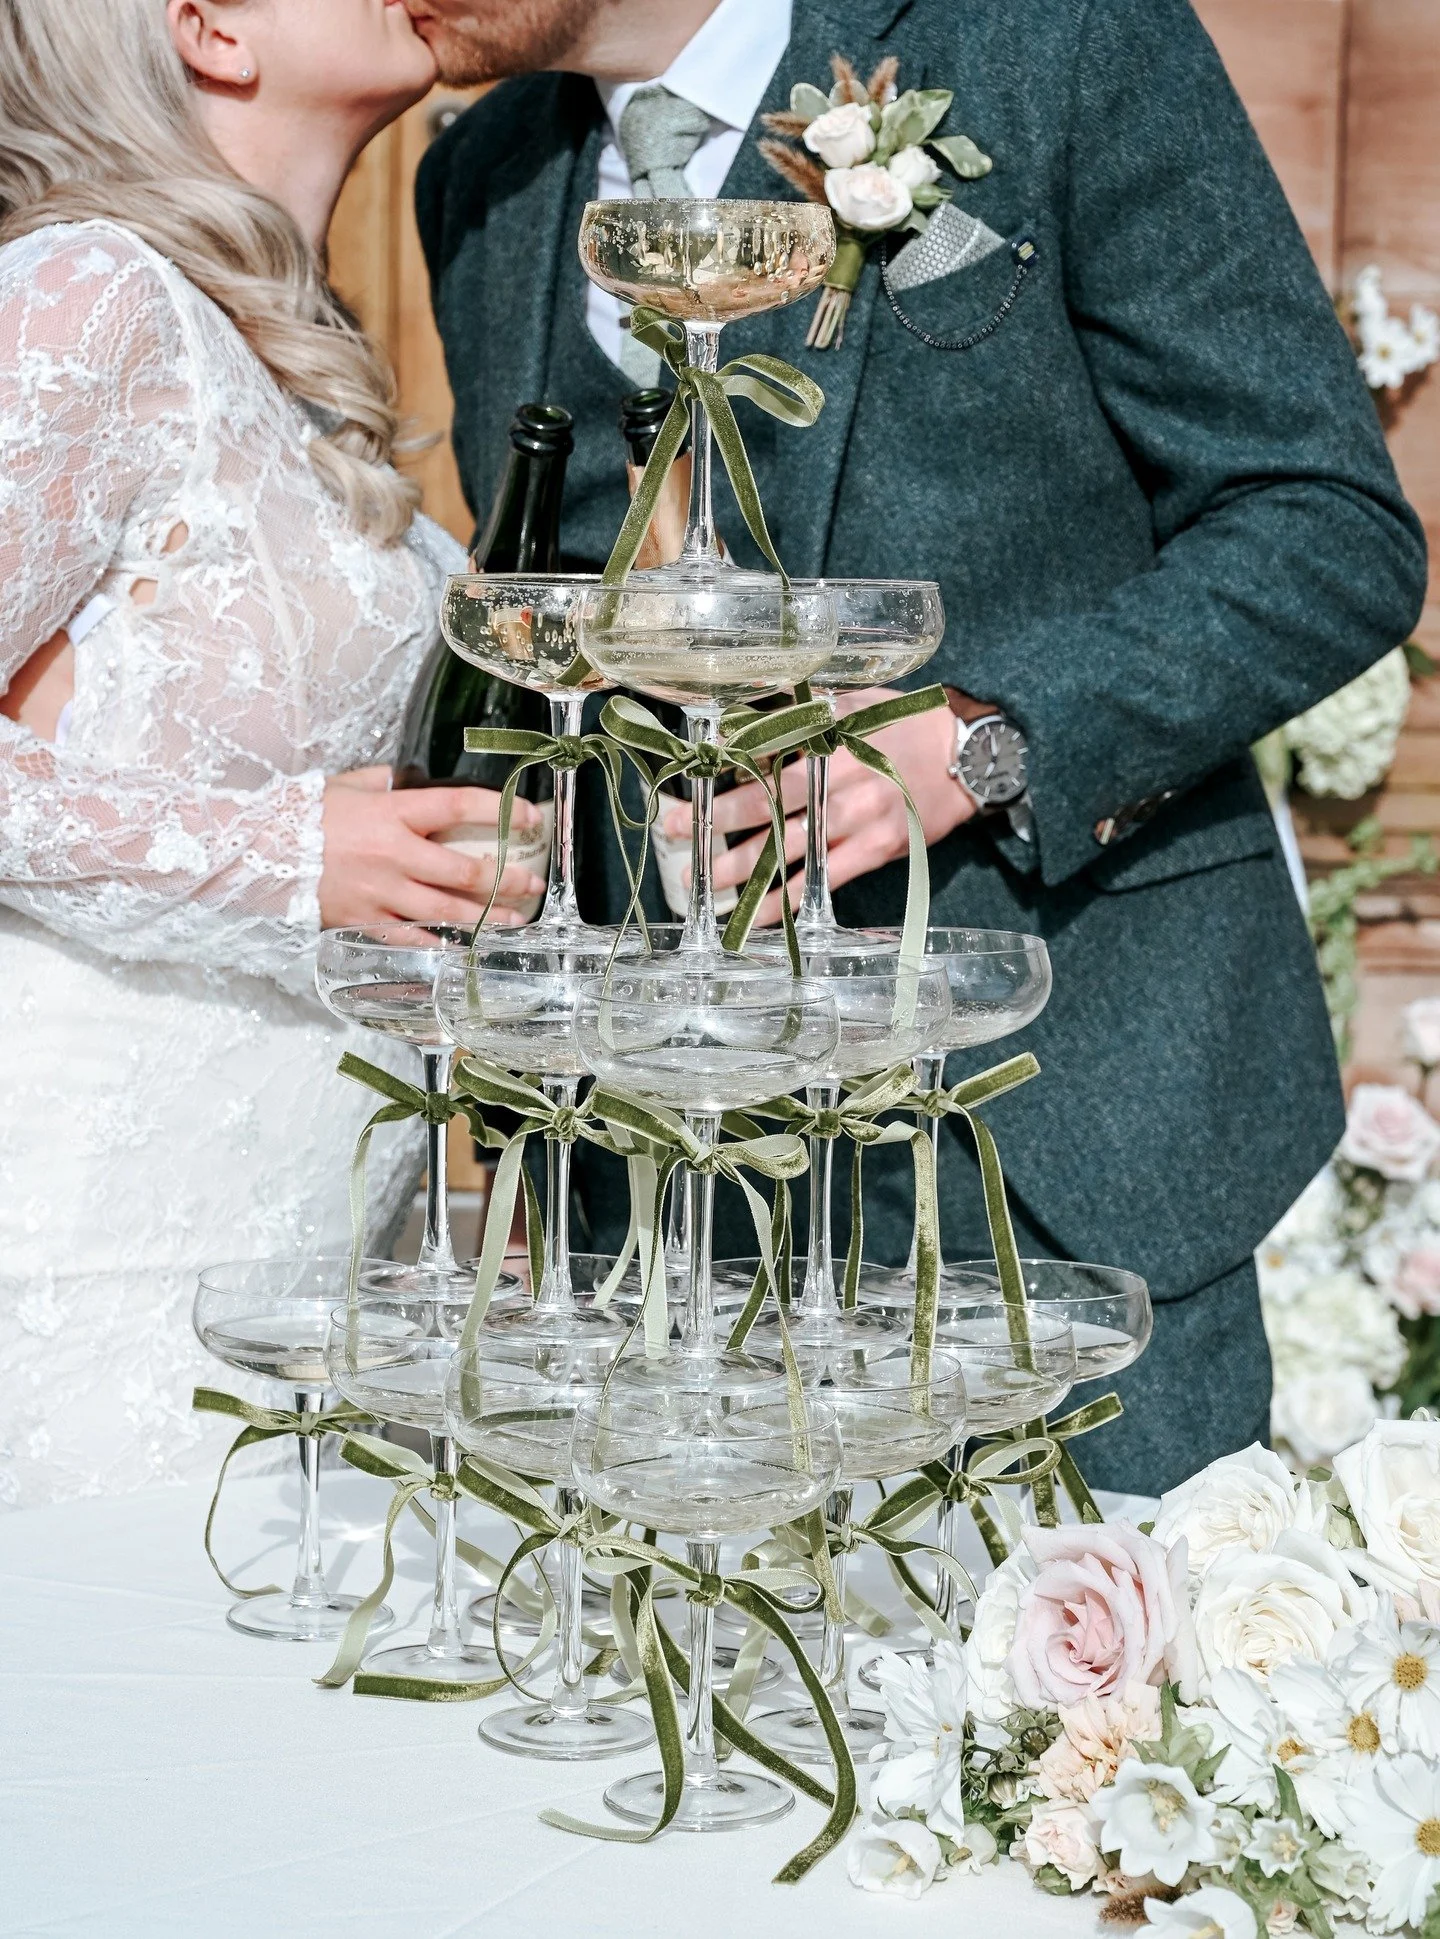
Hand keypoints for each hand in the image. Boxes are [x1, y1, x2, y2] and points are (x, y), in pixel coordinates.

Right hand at [319, 766, 546, 928]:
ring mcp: (380, 893)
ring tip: (515, 920)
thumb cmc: (302, 813)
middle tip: (533, 884)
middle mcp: (394, 855)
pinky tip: (464, 948)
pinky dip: (440, 945)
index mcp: (393, 813)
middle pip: (465, 870)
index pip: (459, 806)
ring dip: (486, 917)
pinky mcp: (363, 921)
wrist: (255, 851)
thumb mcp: (346, 784)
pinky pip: (411, 939)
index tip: (532, 817)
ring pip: (446, 910)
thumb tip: (405, 777)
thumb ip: (382, 781)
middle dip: (506, 879)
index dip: (502, 811)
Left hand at [671, 689, 978, 927]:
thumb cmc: (902, 723)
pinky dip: (787, 901)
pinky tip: (755, 915)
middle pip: (768, 800)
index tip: (684, 779)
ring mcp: (858, 817)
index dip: (721, 768)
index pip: (765, 751)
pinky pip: (822, 882)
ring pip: (790, 846)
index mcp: (830, 733)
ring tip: (700, 882)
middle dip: (714, 819)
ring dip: (743, 867)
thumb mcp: (851, 700)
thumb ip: (798, 709)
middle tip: (672, 831)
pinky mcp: (876, 850)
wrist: (967, 754)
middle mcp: (841, 776)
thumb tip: (738, 713)